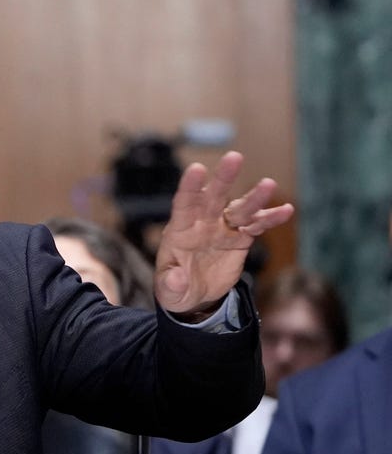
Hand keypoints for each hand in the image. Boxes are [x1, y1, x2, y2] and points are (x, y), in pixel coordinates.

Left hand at [154, 151, 294, 315]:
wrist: (195, 297)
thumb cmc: (175, 289)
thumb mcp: (168, 291)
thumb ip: (170, 283)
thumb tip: (175, 278)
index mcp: (180, 230)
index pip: (184, 204)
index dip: (190, 187)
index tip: (196, 168)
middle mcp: (202, 223)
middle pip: (213, 197)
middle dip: (223, 178)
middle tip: (234, 157)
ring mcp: (223, 229)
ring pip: (240, 209)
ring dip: (254, 197)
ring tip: (269, 184)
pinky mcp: (240, 239)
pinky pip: (257, 226)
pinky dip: (270, 218)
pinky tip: (286, 210)